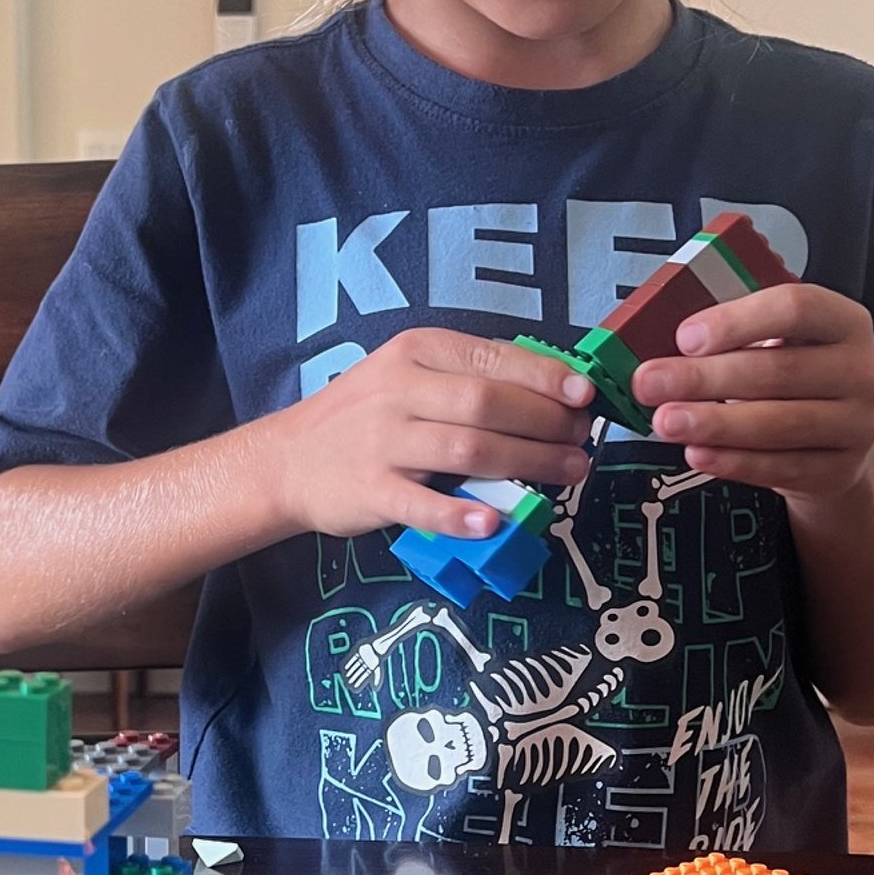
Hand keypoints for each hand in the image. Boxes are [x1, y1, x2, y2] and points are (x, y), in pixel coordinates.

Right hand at [263, 328, 593, 541]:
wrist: (288, 460)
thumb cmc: (364, 416)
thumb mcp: (408, 375)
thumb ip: (467, 378)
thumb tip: (550, 391)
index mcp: (416, 352)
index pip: (493, 358)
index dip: (546, 378)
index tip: (585, 396)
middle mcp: (399, 390)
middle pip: (488, 403)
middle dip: (547, 424)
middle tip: (581, 443)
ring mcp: (383, 441)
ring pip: (468, 448)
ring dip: (527, 463)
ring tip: (568, 475)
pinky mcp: (371, 490)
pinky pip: (422, 503)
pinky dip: (460, 513)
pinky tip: (493, 522)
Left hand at [630, 284, 873, 506]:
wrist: (836, 440)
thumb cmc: (794, 377)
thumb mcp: (776, 341)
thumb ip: (733, 334)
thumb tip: (665, 348)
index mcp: (843, 321)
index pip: (796, 308)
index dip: (736, 321)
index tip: (685, 338)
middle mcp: (860, 370)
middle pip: (778, 370)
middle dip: (705, 378)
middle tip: (651, 383)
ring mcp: (857, 424)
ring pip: (779, 424)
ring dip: (714, 423)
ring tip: (666, 421)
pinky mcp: (841, 470)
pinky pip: (780, 467)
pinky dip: (734, 462)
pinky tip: (698, 453)